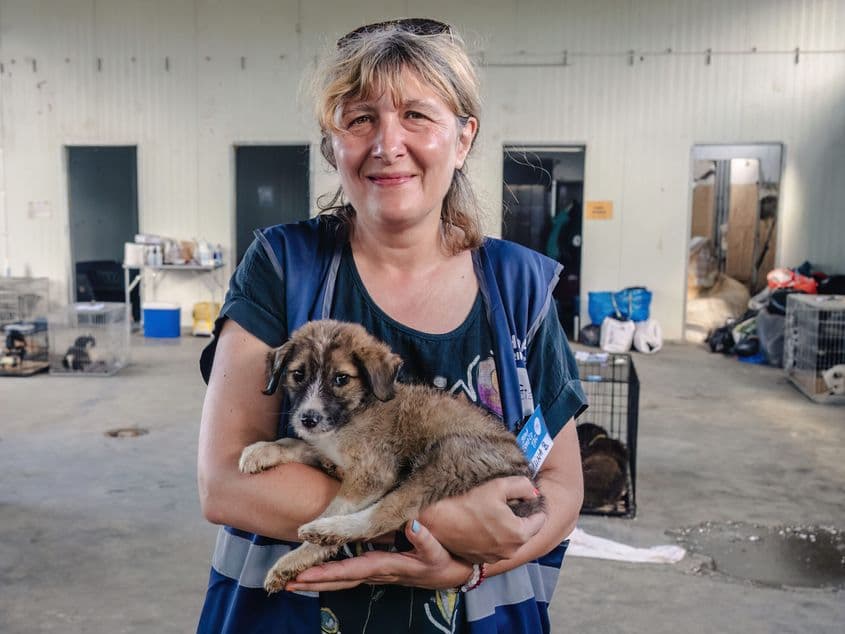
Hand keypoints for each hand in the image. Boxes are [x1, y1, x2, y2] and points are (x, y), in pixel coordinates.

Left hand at [284, 520, 472, 591]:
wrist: (456, 574)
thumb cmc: (446, 561)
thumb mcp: (439, 551)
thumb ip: (425, 539)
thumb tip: (411, 524)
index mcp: (387, 566)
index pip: (352, 570)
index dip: (328, 573)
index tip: (305, 575)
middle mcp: (379, 573)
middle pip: (341, 580)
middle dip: (315, 583)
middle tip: (288, 584)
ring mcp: (379, 573)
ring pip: (344, 579)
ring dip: (320, 581)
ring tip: (295, 582)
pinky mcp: (381, 569)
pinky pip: (352, 574)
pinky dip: (334, 575)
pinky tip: (321, 574)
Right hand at [420, 476, 545, 563]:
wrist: (438, 520)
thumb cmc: (467, 502)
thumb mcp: (499, 486)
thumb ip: (522, 486)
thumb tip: (533, 492)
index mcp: (519, 534)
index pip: (540, 520)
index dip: (534, 506)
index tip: (524, 496)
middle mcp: (510, 551)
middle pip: (526, 531)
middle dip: (521, 517)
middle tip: (507, 502)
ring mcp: (495, 558)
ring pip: (511, 540)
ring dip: (508, 528)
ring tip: (493, 512)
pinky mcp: (481, 560)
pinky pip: (496, 547)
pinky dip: (495, 537)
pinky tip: (483, 524)